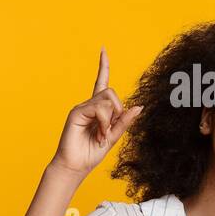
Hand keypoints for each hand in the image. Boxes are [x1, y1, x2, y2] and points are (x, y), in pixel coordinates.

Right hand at [50, 47, 142, 176]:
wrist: (75, 166)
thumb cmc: (91, 153)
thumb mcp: (113, 136)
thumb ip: (124, 121)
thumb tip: (139, 107)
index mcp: (98, 109)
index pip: (101, 82)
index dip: (103, 66)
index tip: (103, 50)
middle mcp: (89, 104)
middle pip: (111, 92)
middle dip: (117, 111)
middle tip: (109, 130)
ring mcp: (82, 107)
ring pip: (107, 100)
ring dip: (109, 120)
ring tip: (100, 135)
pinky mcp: (77, 112)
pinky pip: (99, 109)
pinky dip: (103, 122)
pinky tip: (97, 133)